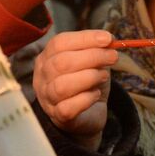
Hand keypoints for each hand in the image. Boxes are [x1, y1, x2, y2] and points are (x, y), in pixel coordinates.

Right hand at [32, 30, 115, 150]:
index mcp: (46, 57)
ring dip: (89, 77)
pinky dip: (86, 99)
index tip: (108, 39)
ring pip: (62, 86)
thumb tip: (108, 40)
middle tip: (113, 57)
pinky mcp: (58, 116)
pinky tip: (95, 94)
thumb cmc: (87, 82)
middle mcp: (42, 77)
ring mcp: (47, 98)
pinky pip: (68, 107)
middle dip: (92, 57)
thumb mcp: (91, 61)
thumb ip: (96, 49)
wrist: (88, 113)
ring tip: (103, 76)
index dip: (84, 38)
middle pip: (61, 63)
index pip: (59, 43)